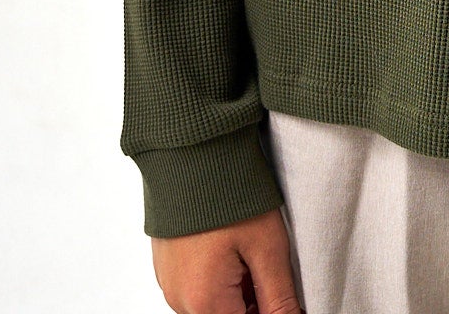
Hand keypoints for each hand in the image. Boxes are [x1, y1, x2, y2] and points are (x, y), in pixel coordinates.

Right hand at [150, 207, 302, 313]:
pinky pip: (197, 287)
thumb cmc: (226, 193)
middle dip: (254, 304)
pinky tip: (232, 247)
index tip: (282, 292)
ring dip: (237, 292)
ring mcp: (169, 283)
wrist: (189, 150)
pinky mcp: (166, 266)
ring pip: (213, 305)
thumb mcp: (267, 247)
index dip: (272, 312)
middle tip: (268, 270)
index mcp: (204, 304)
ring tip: (251, 253)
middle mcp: (180, 301)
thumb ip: (279, 298)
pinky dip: (219, 278)